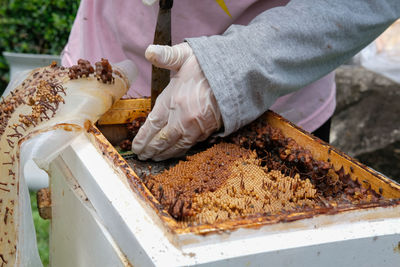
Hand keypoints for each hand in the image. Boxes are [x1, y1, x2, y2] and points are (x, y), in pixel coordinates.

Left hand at [132, 43, 221, 160]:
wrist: (238, 74)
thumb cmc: (209, 64)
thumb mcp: (185, 55)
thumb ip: (166, 56)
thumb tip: (149, 51)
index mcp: (173, 100)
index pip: (152, 125)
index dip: (142, 138)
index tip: (135, 146)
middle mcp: (183, 117)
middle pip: (162, 140)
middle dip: (150, 150)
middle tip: (142, 156)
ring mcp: (196, 126)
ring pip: (176, 146)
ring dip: (163, 154)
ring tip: (154, 158)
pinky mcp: (208, 130)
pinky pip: (190, 145)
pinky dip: (179, 151)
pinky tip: (174, 152)